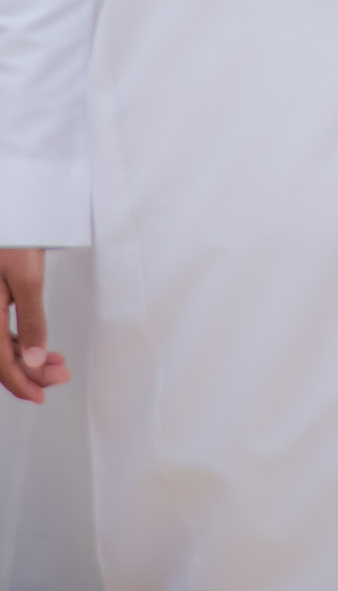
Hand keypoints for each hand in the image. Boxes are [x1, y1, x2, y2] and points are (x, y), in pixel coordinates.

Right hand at [0, 248, 70, 402]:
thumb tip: (34, 361)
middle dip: (31, 373)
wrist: (11, 213)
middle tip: (61, 375)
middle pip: (1, 359)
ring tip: (57, 363)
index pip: (0, 364)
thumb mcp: (26, 279)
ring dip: (28, 359)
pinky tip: (40, 347)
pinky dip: (22, 343)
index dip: (21, 384)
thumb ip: (31, 321)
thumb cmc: (13, 239)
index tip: (42, 396)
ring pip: (2, 347)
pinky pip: (2, 333)